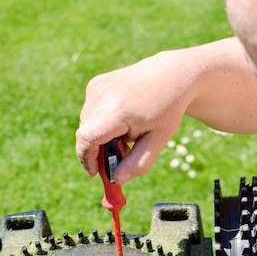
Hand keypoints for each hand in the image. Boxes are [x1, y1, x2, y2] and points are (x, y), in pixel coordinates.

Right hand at [76, 50, 194, 183]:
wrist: (170, 74)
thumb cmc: (167, 109)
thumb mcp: (158, 141)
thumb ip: (138, 164)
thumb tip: (117, 180)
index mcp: (119, 110)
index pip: (87, 137)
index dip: (86, 158)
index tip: (95, 172)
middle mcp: (103, 95)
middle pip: (86, 134)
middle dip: (98, 152)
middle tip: (121, 156)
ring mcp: (96, 87)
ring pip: (87, 126)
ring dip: (101, 139)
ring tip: (126, 137)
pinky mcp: (95, 85)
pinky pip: (90, 115)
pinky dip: (101, 125)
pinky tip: (122, 123)